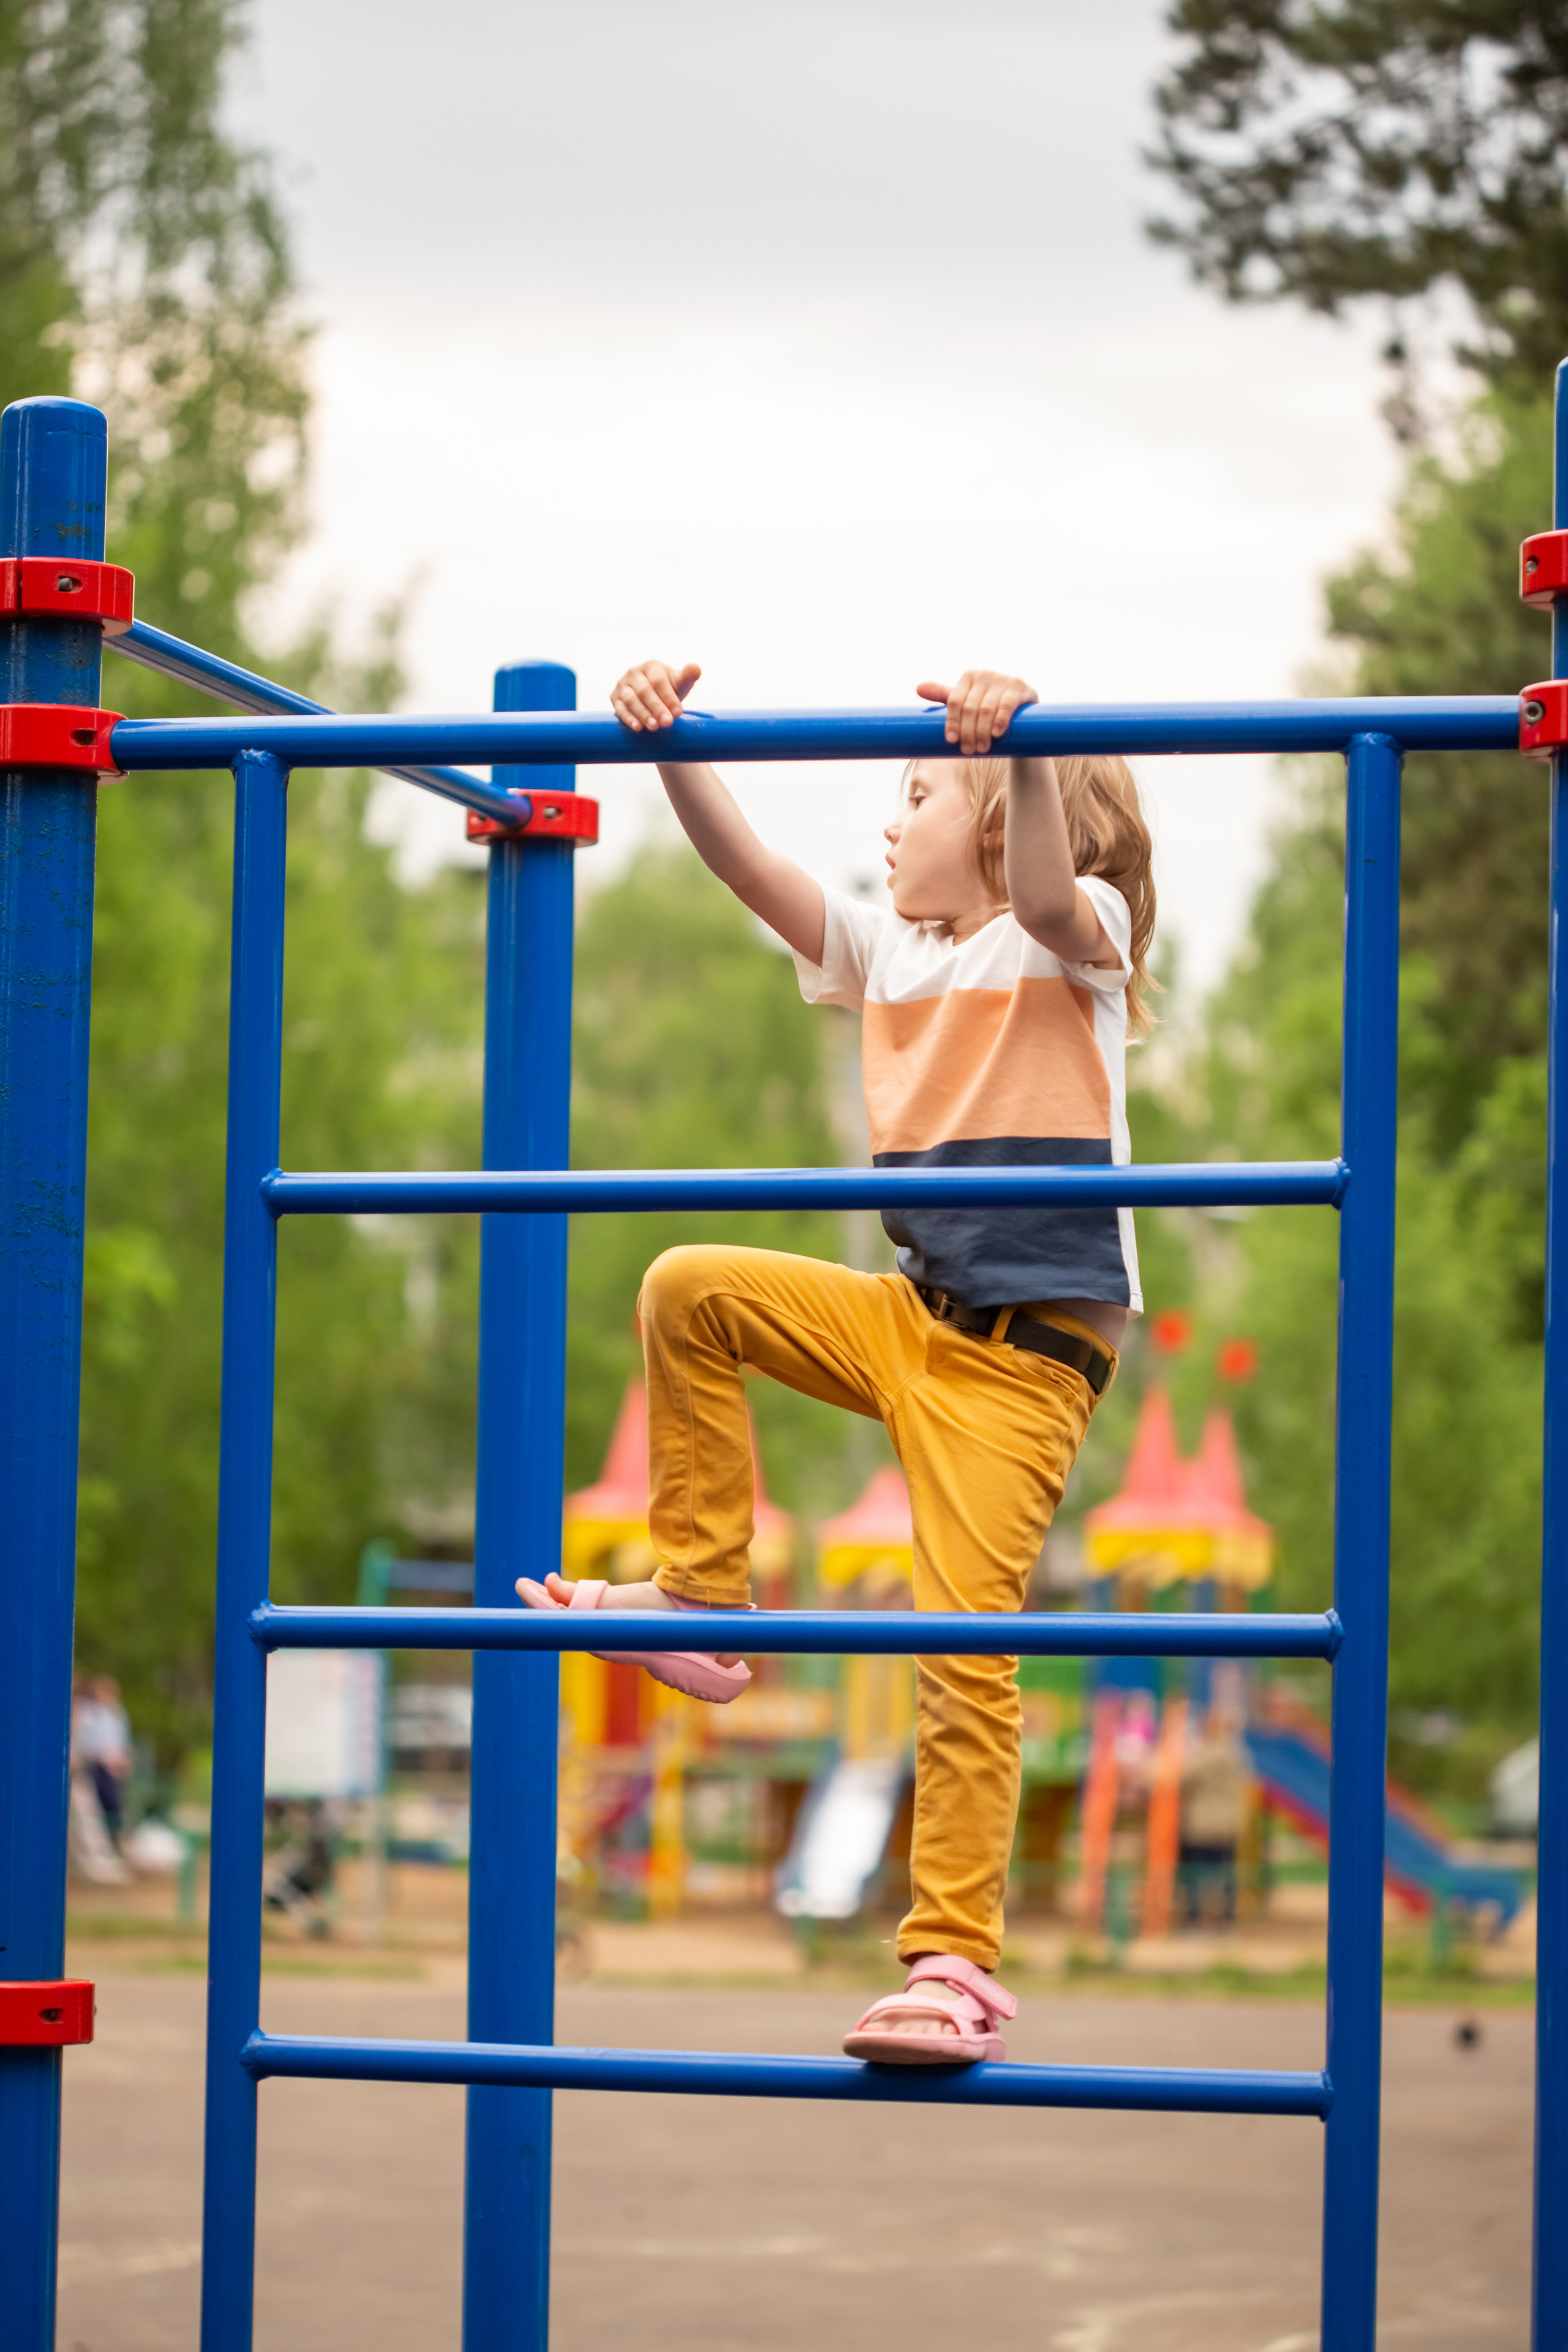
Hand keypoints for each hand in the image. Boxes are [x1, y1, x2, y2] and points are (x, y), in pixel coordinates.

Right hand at [611, 658, 701, 730]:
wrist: (654, 697)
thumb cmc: (670, 689)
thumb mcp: (681, 682)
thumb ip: (689, 675)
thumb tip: (696, 668)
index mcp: (651, 666)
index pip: (658, 681)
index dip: (668, 696)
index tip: (678, 712)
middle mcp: (634, 673)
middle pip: (644, 690)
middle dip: (657, 708)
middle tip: (667, 723)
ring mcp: (622, 685)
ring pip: (631, 699)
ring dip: (643, 714)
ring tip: (654, 727)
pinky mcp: (615, 698)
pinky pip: (620, 708)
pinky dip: (628, 718)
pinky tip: (637, 727)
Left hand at [917, 669, 1037, 755]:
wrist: (1021, 713)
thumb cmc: (988, 708)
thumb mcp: (966, 702)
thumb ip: (944, 696)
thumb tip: (918, 688)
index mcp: (968, 677)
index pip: (954, 700)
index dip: (952, 721)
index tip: (952, 741)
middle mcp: (984, 674)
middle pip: (969, 707)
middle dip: (968, 732)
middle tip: (968, 750)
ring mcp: (1002, 679)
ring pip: (986, 709)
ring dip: (982, 731)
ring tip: (982, 749)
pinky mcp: (1019, 687)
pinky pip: (1006, 705)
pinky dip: (1000, 720)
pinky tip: (996, 734)